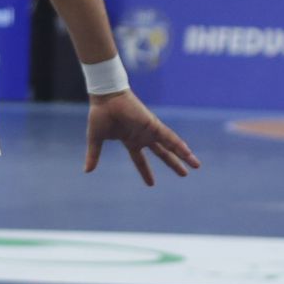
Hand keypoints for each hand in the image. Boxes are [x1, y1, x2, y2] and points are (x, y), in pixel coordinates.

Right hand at [84, 90, 198, 185]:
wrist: (105, 98)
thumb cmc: (100, 115)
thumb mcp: (96, 139)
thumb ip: (93, 155)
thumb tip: (87, 171)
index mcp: (130, 141)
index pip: (140, 160)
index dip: (145, 171)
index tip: (151, 184)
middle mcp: (143, 136)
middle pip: (162, 153)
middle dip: (173, 163)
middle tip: (184, 174)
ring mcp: (150, 131)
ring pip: (171, 146)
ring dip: (184, 156)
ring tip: (196, 165)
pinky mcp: (153, 125)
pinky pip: (169, 137)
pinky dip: (179, 145)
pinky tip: (188, 153)